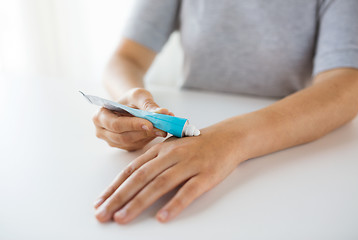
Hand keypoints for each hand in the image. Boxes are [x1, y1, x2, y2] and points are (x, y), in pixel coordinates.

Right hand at [92, 88, 173, 150]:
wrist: (129, 104)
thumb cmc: (130, 98)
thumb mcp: (139, 95)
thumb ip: (149, 104)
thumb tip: (163, 113)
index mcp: (99, 116)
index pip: (116, 124)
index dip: (133, 125)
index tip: (150, 123)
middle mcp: (102, 132)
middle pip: (123, 137)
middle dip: (143, 132)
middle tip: (162, 128)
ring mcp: (113, 141)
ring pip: (131, 143)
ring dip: (148, 137)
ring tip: (163, 128)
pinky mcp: (124, 147)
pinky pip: (137, 145)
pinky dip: (149, 139)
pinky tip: (158, 131)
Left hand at [93, 121, 247, 223]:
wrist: (228, 138)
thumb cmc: (196, 145)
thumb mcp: (172, 147)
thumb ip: (153, 160)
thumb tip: (130, 180)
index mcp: (160, 149)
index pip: (132, 169)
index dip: (114, 186)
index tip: (99, 202)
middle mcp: (171, 155)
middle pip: (140, 177)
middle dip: (118, 197)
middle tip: (102, 215)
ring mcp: (189, 164)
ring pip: (159, 184)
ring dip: (139, 202)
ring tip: (122, 218)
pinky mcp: (206, 175)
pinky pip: (188, 191)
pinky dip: (174, 204)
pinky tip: (162, 217)